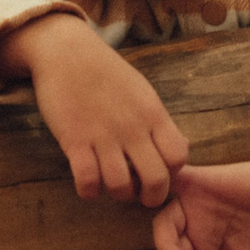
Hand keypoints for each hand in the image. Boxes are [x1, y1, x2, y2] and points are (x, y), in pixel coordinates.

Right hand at [3, 14, 190, 205]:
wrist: (68, 53)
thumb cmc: (107, 74)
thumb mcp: (143, 93)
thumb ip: (160, 123)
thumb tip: (181, 149)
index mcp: (153, 114)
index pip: (179, 157)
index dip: (172, 172)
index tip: (157, 170)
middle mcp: (132, 127)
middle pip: (157, 180)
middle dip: (150, 197)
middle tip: (138, 192)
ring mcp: (103, 135)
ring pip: (121, 187)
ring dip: (117, 194)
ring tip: (111, 183)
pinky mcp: (74, 141)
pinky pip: (87, 182)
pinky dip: (89, 191)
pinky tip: (88, 180)